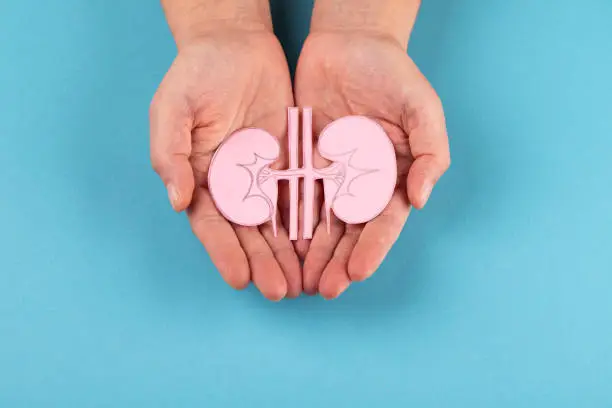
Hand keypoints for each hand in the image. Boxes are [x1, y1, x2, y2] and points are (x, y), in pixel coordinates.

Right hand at [150, 29, 300, 299]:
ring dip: (289, 253)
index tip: (239, 278)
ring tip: (303, 281)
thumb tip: (177, 201)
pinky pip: (302, 194)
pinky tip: (321, 244)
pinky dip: (310, 220)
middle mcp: (232, 185)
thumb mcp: (172, 110)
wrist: (233, 45)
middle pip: (248, 233)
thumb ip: (170, 155)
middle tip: (280, 291)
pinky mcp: (290, 160)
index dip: (224, 252)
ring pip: (278, 222)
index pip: (212, 225)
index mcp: (200, 179)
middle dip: (263, 263)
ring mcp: (262, 175)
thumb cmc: (194, 75)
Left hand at [294, 31, 449, 298]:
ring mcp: (331, 174)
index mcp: (393, 177)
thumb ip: (431, 154)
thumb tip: (420, 200)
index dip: (372, 249)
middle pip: (349, 231)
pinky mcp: (303, 160)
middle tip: (323, 289)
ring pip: (319, 221)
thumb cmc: (393, 74)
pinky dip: (287, 219)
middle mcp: (361, 183)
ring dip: (310, 252)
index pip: (383, 222)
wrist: (350, 43)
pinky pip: (293, 194)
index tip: (356, 272)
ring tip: (299, 279)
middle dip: (337, 262)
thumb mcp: (423, 110)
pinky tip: (278, 244)